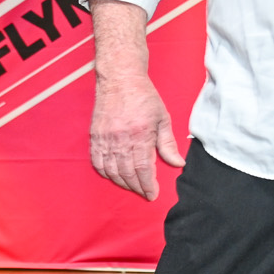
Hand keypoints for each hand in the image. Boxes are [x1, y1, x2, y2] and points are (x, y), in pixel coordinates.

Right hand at [91, 70, 182, 199]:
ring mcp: (105, 138)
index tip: (152, 194)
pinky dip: (105, 172)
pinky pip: (97, 161)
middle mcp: (120, 139)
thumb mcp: (162, 118)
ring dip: (121, 182)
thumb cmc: (143, 96)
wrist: (119, 79)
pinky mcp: (95, 136)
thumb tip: (178, 163)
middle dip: (136, 187)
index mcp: (140, 134)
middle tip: (144, 193)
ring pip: (111, 170)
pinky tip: (113, 176)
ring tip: (131, 186)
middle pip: (126, 172)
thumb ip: (168, 144)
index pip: (143, 168)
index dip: (148, 185)